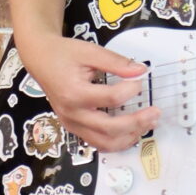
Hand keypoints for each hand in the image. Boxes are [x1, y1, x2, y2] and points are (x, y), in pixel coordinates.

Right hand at [15, 33, 156, 154]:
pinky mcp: (74, 127)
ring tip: (147, 124)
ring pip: (104, 143)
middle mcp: (72, 113)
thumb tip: (140, 71)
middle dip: (137, 122)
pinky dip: (117, 141)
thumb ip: (116, 62)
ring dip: (130, 136)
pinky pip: (98, 143)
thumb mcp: (89, 51)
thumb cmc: (63, 55)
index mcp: (74, 93)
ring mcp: (72, 124)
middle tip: (155, 113)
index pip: (111, 99)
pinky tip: (132, 131)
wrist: (41, 60)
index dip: (131, 90)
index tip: (140, 81)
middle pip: (110, 128)